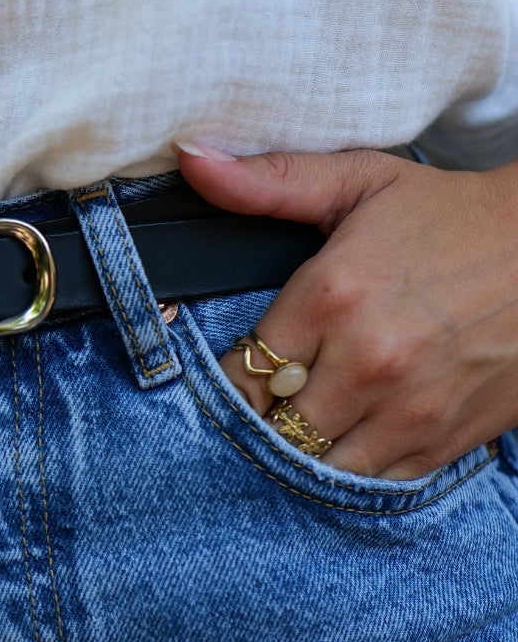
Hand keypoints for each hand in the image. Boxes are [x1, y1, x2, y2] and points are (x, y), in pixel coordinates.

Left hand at [175, 145, 517, 478]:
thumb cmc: (451, 215)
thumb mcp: (361, 181)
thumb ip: (270, 180)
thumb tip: (190, 157)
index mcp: (332, 296)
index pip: (240, 371)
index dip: (228, 377)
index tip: (233, 370)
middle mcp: (366, 362)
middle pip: (273, 427)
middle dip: (262, 418)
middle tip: (267, 399)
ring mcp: (409, 410)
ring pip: (318, 465)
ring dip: (304, 450)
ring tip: (305, 420)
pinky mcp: (444, 441)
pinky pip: (373, 483)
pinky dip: (355, 467)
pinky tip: (352, 435)